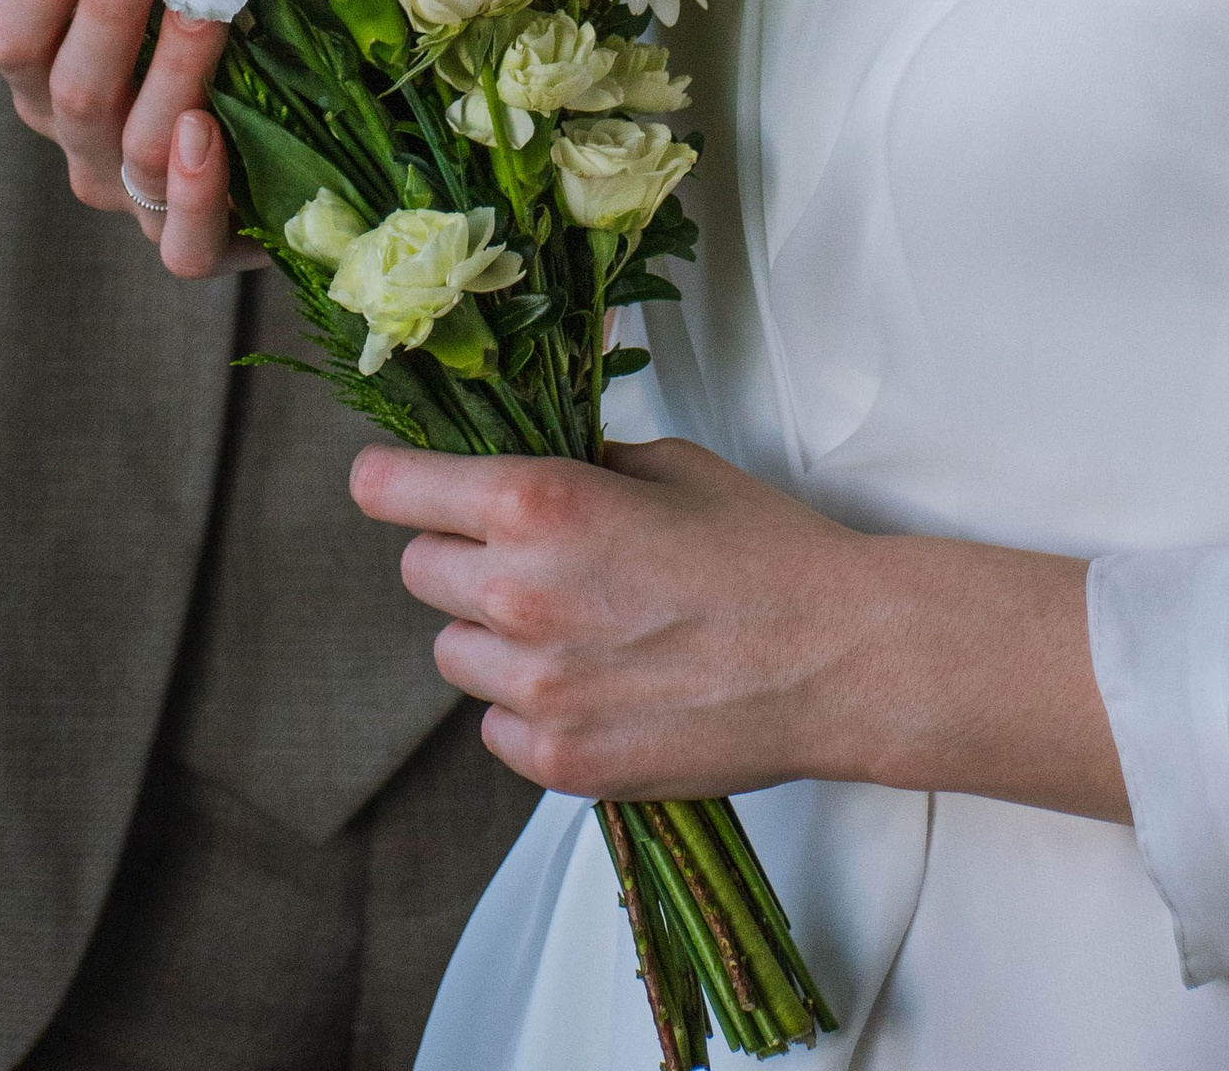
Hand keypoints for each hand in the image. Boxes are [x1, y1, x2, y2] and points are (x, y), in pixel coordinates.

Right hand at [0, 0, 257, 276]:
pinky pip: (185, 243)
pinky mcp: (204, 246)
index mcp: (47, 85)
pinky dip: (194, 192)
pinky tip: (206, 133)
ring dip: (172, 72)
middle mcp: (85, 148)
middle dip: (108, 11)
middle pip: (75, 91)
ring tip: (205, 8)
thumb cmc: (175, 34)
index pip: (13, 43)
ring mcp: (139, 203)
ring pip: (140, 149)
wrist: (279, 139)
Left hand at [350, 434, 1127, 817]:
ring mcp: (535, 690)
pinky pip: (496, 726)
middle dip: (462, 557)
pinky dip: (528, 708)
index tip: (403, 489)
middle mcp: (517, 595)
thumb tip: (521, 470)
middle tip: (533, 561)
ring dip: (493, 637)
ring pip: (453, 653)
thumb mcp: (663, 464)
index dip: (395, 485)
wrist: (838, 656)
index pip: (389, 490)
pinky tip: (597, 684)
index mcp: (537, 504)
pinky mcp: (558, 764)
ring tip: (577, 628)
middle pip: (419, 571)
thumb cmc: (760, 547)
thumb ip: (574, 467)